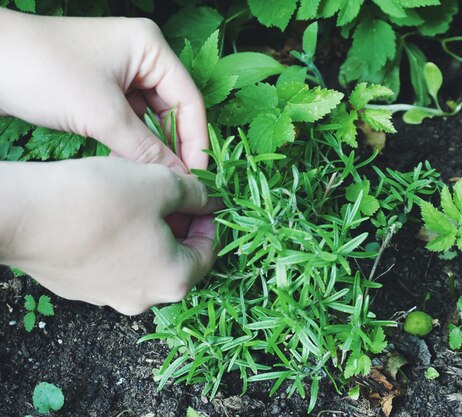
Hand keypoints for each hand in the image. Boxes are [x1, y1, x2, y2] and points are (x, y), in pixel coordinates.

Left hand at [0, 9, 206, 171]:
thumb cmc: (42, 72)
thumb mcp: (102, 114)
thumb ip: (146, 148)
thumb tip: (179, 178)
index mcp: (151, 47)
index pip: (189, 100)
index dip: (196, 142)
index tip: (197, 177)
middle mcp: (142, 56)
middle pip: (173, 110)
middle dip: (173, 147)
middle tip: (178, 183)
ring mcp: (121, 71)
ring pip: (150, 118)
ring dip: (151, 148)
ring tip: (154, 179)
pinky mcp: (102, 88)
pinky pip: (129, 120)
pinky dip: (130, 143)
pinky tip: (130, 166)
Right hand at [0, 158, 217, 314]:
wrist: (20, 216)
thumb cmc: (99, 200)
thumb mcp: (161, 184)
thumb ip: (196, 194)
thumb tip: (212, 200)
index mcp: (172, 281)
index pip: (207, 253)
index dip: (209, 220)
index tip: (202, 197)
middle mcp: (142, 299)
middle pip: (175, 259)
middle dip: (177, 224)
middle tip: (170, 193)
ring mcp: (107, 297)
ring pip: (143, 258)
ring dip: (148, 230)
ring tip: (137, 197)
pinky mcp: (78, 287)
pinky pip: (112, 261)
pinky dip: (119, 239)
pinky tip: (106, 212)